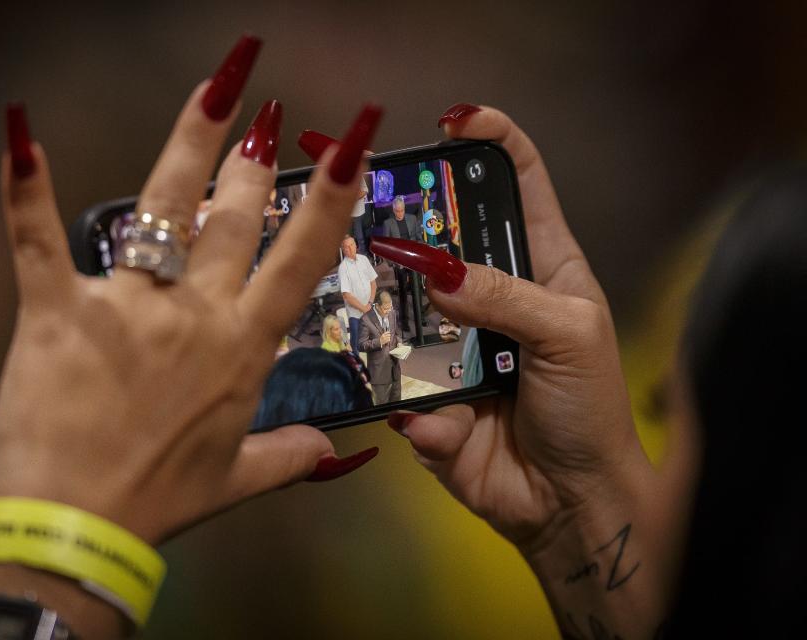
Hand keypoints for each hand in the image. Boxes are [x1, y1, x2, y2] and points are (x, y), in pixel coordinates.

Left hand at [0, 42, 383, 552]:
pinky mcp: (57, 311)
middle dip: (253, 159)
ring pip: (161, 209)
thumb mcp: (235, 480)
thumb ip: (290, 457)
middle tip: (270, 111)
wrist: (78, 529)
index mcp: (241, 349)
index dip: (328, 200)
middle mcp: (194, 315)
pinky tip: (18, 132)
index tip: (351, 148)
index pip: (298, 261)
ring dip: (190, 143)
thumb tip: (335, 450)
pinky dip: (24, 187)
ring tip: (217, 88)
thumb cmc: (160, 502)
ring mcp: (127, 308)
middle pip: (232, 218)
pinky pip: (38, 240)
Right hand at [370, 105, 668, 637]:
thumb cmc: (590, 410)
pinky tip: (427, 412)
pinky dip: (409, 396)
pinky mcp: (423, 392)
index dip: (491, 142)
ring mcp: (451, 343)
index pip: (519, 185)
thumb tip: (434, 268)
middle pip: (442, 239)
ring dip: (388, 306)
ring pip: (403, 304)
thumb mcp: (569, 337)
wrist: (570, 506)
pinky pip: (397, 379)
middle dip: (410, 223)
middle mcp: (490, 297)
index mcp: (541, 268)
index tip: (454, 119)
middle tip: (374, 209)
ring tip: (370, 300)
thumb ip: (505, 297)